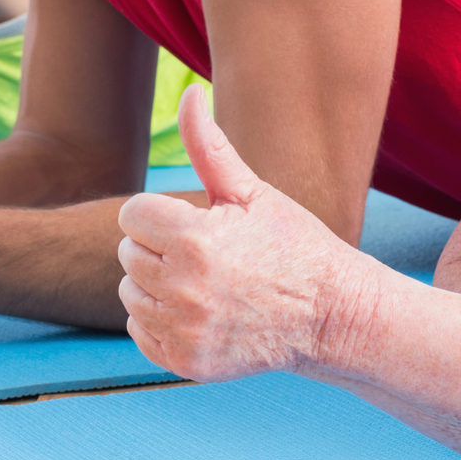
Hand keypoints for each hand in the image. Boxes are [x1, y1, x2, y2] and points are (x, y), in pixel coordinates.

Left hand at [116, 85, 385, 382]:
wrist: (332, 315)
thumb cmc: (293, 245)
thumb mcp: (253, 192)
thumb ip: (209, 146)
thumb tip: (189, 95)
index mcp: (195, 239)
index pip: (132, 215)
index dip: (162, 214)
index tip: (198, 222)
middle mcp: (185, 289)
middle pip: (127, 253)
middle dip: (160, 247)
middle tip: (208, 253)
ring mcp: (185, 331)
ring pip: (130, 294)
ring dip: (156, 285)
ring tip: (205, 282)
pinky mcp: (187, 363)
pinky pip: (140, 331)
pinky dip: (161, 321)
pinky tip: (200, 312)